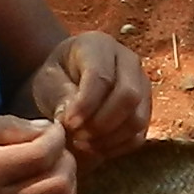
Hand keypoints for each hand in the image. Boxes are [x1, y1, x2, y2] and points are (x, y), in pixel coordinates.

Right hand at [0, 111, 77, 193]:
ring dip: (67, 185)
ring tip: (53, 166)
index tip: (50, 126)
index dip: (56, 136)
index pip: (42, 154)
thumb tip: (45, 129)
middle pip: (58, 185)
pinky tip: (45, 184)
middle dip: (66, 160)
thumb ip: (6, 127)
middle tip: (53, 145)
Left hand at [28, 31, 148, 163]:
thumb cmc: (57, 77)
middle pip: (128, 96)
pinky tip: (95, 148)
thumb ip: (60, 96)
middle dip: (101, 123)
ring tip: (83, 144)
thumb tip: (71, 120)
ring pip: (137, 119)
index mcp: (100, 45)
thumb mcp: (48, 80)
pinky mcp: (145, 111)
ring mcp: (142, 87)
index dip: (86, 105)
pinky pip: (138, 135)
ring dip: (109, 138)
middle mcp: (129, 62)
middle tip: (77, 137)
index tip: (68, 124)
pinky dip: (117, 147)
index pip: (102, 77)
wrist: (69, 80)